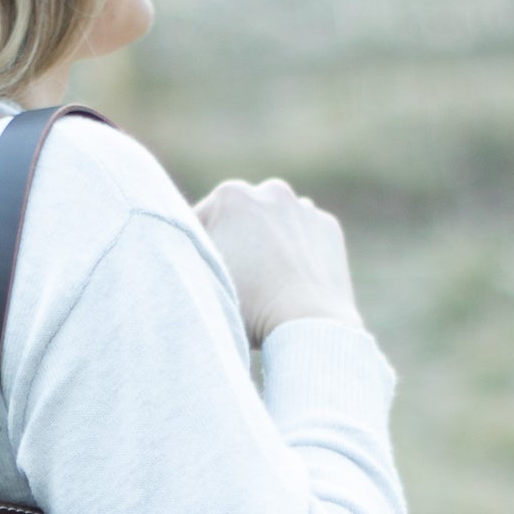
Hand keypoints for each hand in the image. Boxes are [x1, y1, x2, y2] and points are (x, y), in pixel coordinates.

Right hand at [193, 176, 359, 343]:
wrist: (309, 323)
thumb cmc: (248, 304)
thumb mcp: (201, 278)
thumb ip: (189, 253)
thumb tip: (184, 246)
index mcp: (231, 196)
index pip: (199, 222)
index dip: (195, 250)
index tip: (200, 274)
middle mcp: (270, 191)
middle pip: (240, 218)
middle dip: (235, 240)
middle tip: (235, 279)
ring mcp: (304, 207)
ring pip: (275, 223)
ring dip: (268, 243)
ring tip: (266, 282)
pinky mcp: (328, 227)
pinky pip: (305, 235)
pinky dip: (298, 251)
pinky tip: (293, 280)